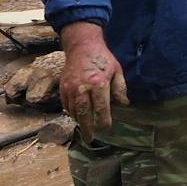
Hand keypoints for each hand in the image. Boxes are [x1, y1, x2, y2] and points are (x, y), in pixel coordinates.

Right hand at [58, 23, 127, 143]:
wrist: (82, 46)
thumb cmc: (103, 58)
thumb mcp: (117, 70)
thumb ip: (120, 88)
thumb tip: (124, 104)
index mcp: (98, 83)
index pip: (101, 108)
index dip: (104, 120)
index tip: (106, 128)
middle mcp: (82, 88)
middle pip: (84, 113)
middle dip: (88, 128)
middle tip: (90, 139)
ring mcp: (70, 88)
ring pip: (73, 111)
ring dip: (79, 121)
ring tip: (85, 129)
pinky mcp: (62, 88)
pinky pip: (66, 105)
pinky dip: (71, 113)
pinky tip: (77, 117)